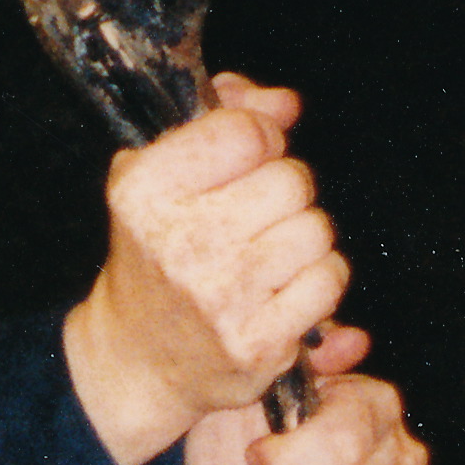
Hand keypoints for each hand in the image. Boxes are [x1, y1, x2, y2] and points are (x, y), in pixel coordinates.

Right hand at [64, 74, 353, 464]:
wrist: (136, 360)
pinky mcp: (256, 342)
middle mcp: (179, 242)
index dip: (260, 138)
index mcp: (145, 190)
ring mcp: (220, 297)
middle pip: (291, 181)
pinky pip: (327, 280)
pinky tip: (283, 290)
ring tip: (269, 256)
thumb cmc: (156, 256)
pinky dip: (317, 281)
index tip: (248, 159)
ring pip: (316, 230)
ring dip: (303, 239)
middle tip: (257, 216)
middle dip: (285, 192)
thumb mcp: (163, 175)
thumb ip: (224, 119)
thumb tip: (285, 104)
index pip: (246, 131)